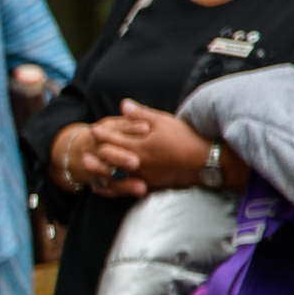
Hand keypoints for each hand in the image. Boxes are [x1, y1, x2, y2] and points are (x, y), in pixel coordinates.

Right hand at [51, 121, 147, 198]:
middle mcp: (94, 150)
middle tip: (136, 162)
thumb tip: (147, 125)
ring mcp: (93, 166)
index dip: (130, 129)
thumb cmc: (103, 136)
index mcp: (100, 133)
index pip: (116, 129)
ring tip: (142, 188)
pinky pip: (106, 189)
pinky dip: (119, 192)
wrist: (73, 153)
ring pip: (106, 174)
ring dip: (123, 183)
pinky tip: (137, 194)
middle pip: (106, 153)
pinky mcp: (95, 181)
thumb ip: (128, 124)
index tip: (146, 129)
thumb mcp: (112, 126)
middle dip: (120, 158)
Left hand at [89, 99, 237, 193]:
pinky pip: (123, 189)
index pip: (111, 139)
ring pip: (112, 176)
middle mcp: (136, 164)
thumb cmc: (185, 138)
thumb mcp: (163, 121)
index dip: (101, 132)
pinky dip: (110, 188)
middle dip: (96, 150)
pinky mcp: (149, 186)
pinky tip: (101, 187)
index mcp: (138, 146)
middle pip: (108, 158)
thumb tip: (123, 105)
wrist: (206, 162)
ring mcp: (142, 177)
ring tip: (87, 165)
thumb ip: (140, 114)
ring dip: (98, 169)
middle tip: (88, 145)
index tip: (94, 128)